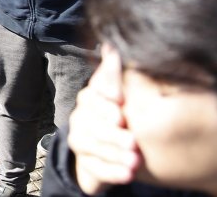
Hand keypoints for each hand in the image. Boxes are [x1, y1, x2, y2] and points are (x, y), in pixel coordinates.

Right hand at [68, 45, 142, 193]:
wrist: (110, 149)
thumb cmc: (124, 115)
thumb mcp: (129, 92)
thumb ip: (123, 71)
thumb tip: (112, 43)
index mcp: (95, 94)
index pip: (95, 89)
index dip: (105, 92)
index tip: (121, 100)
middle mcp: (82, 114)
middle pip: (90, 119)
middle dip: (111, 130)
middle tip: (132, 139)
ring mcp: (80, 137)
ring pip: (90, 144)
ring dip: (112, 152)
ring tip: (135, 160)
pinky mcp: (85, 162)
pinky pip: (94, 167)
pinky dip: (111, 171)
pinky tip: (128, 174)